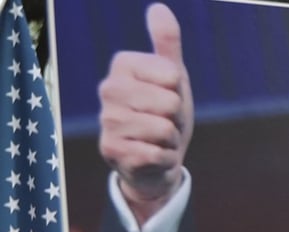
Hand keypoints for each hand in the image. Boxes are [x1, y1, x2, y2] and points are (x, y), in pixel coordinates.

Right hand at [98, 3, 193, 223]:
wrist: (156, 159)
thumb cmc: (165, 113)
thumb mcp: (173, 77)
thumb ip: (167, 43)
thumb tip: (159, 7)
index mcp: (122, 66)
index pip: (173, 76)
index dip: (179, 92)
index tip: (168, 98)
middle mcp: (107, 89)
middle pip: (169, 102)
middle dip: (176, 118)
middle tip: (164, 122)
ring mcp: (107, 121)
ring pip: (164, 129)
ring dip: (170, 139)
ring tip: (157, 139)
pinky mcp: (112, 150)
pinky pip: (157, 153)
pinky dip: (165, 158)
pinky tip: (152, 156)